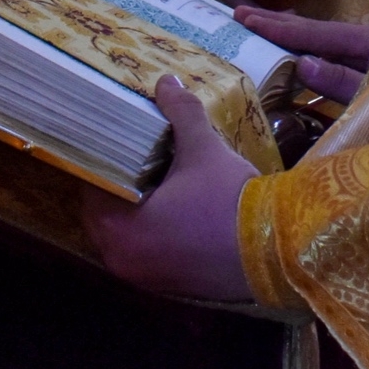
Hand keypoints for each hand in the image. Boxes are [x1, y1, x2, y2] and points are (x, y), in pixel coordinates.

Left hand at [83, 74, 258, 300]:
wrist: (275, 250)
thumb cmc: (227, 200)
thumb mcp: (202, 149)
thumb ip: (180, 113)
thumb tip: (166, 82)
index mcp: (117, 229)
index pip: (93, 185)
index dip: (107, 158)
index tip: (121, 139)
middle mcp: (120, 259)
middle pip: (107, 211)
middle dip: (123, 182)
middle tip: (140, 152)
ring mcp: (144, 278)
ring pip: (128, 233)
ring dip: (139, 207)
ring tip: (159, 175)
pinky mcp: (168, 286)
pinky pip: (148, 250)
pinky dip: (155, 229)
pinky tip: (178, 206)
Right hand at [236, 7, 368, 103]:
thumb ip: (344, 81)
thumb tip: (302, 63)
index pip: (318, 33)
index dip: (281, 28)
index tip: (247, 19)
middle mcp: (368, 40)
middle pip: (317, 30)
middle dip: (277, 22)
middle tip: (239, 12)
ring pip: (322, 42)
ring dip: (289, 35)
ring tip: (257, 26)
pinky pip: (332, 56)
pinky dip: (307, 51)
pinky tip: (292, 53)